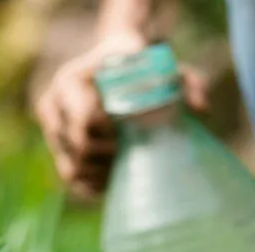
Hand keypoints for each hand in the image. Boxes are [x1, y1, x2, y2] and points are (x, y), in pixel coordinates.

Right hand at [34, 34, 209, 197]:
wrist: (113, 67)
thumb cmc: (138, 65)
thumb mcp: (162, 64)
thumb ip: (186, 80)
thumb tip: (201, 108)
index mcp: (68, 82)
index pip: (83, 120)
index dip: (108, 136)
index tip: (130, 134)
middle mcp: (52, 108)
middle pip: (78, 149)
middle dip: (109, 156)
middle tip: (135, 152)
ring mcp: (54, 135)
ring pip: (74, 169)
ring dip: (103, 173)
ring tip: (128, 163)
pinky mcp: (60, 154)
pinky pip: (74, 180)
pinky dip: (96, 184)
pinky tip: (119, 176)